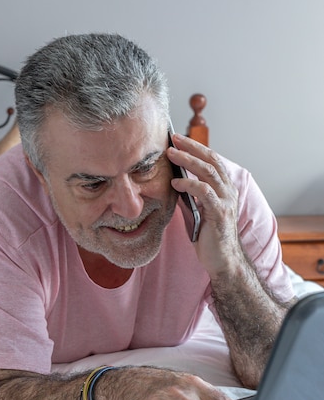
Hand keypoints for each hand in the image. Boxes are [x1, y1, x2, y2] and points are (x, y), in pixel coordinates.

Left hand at [168, 134, 242, 277]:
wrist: (222, 260)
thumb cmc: (209, 236)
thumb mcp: (198, 210)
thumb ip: (191, 194)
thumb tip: (174, 179)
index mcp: (225, 188)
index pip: (212, 160)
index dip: (196, 147)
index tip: (178, 139)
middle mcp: (229, 191)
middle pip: (211, 160)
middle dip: (191, 147)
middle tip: (173, 139)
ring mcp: (226, 201)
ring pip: (208, 172)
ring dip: (188, 160)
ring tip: (170, 155)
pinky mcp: (220, 213)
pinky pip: (204, 192)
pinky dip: (189, 184)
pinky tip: (175, 183)